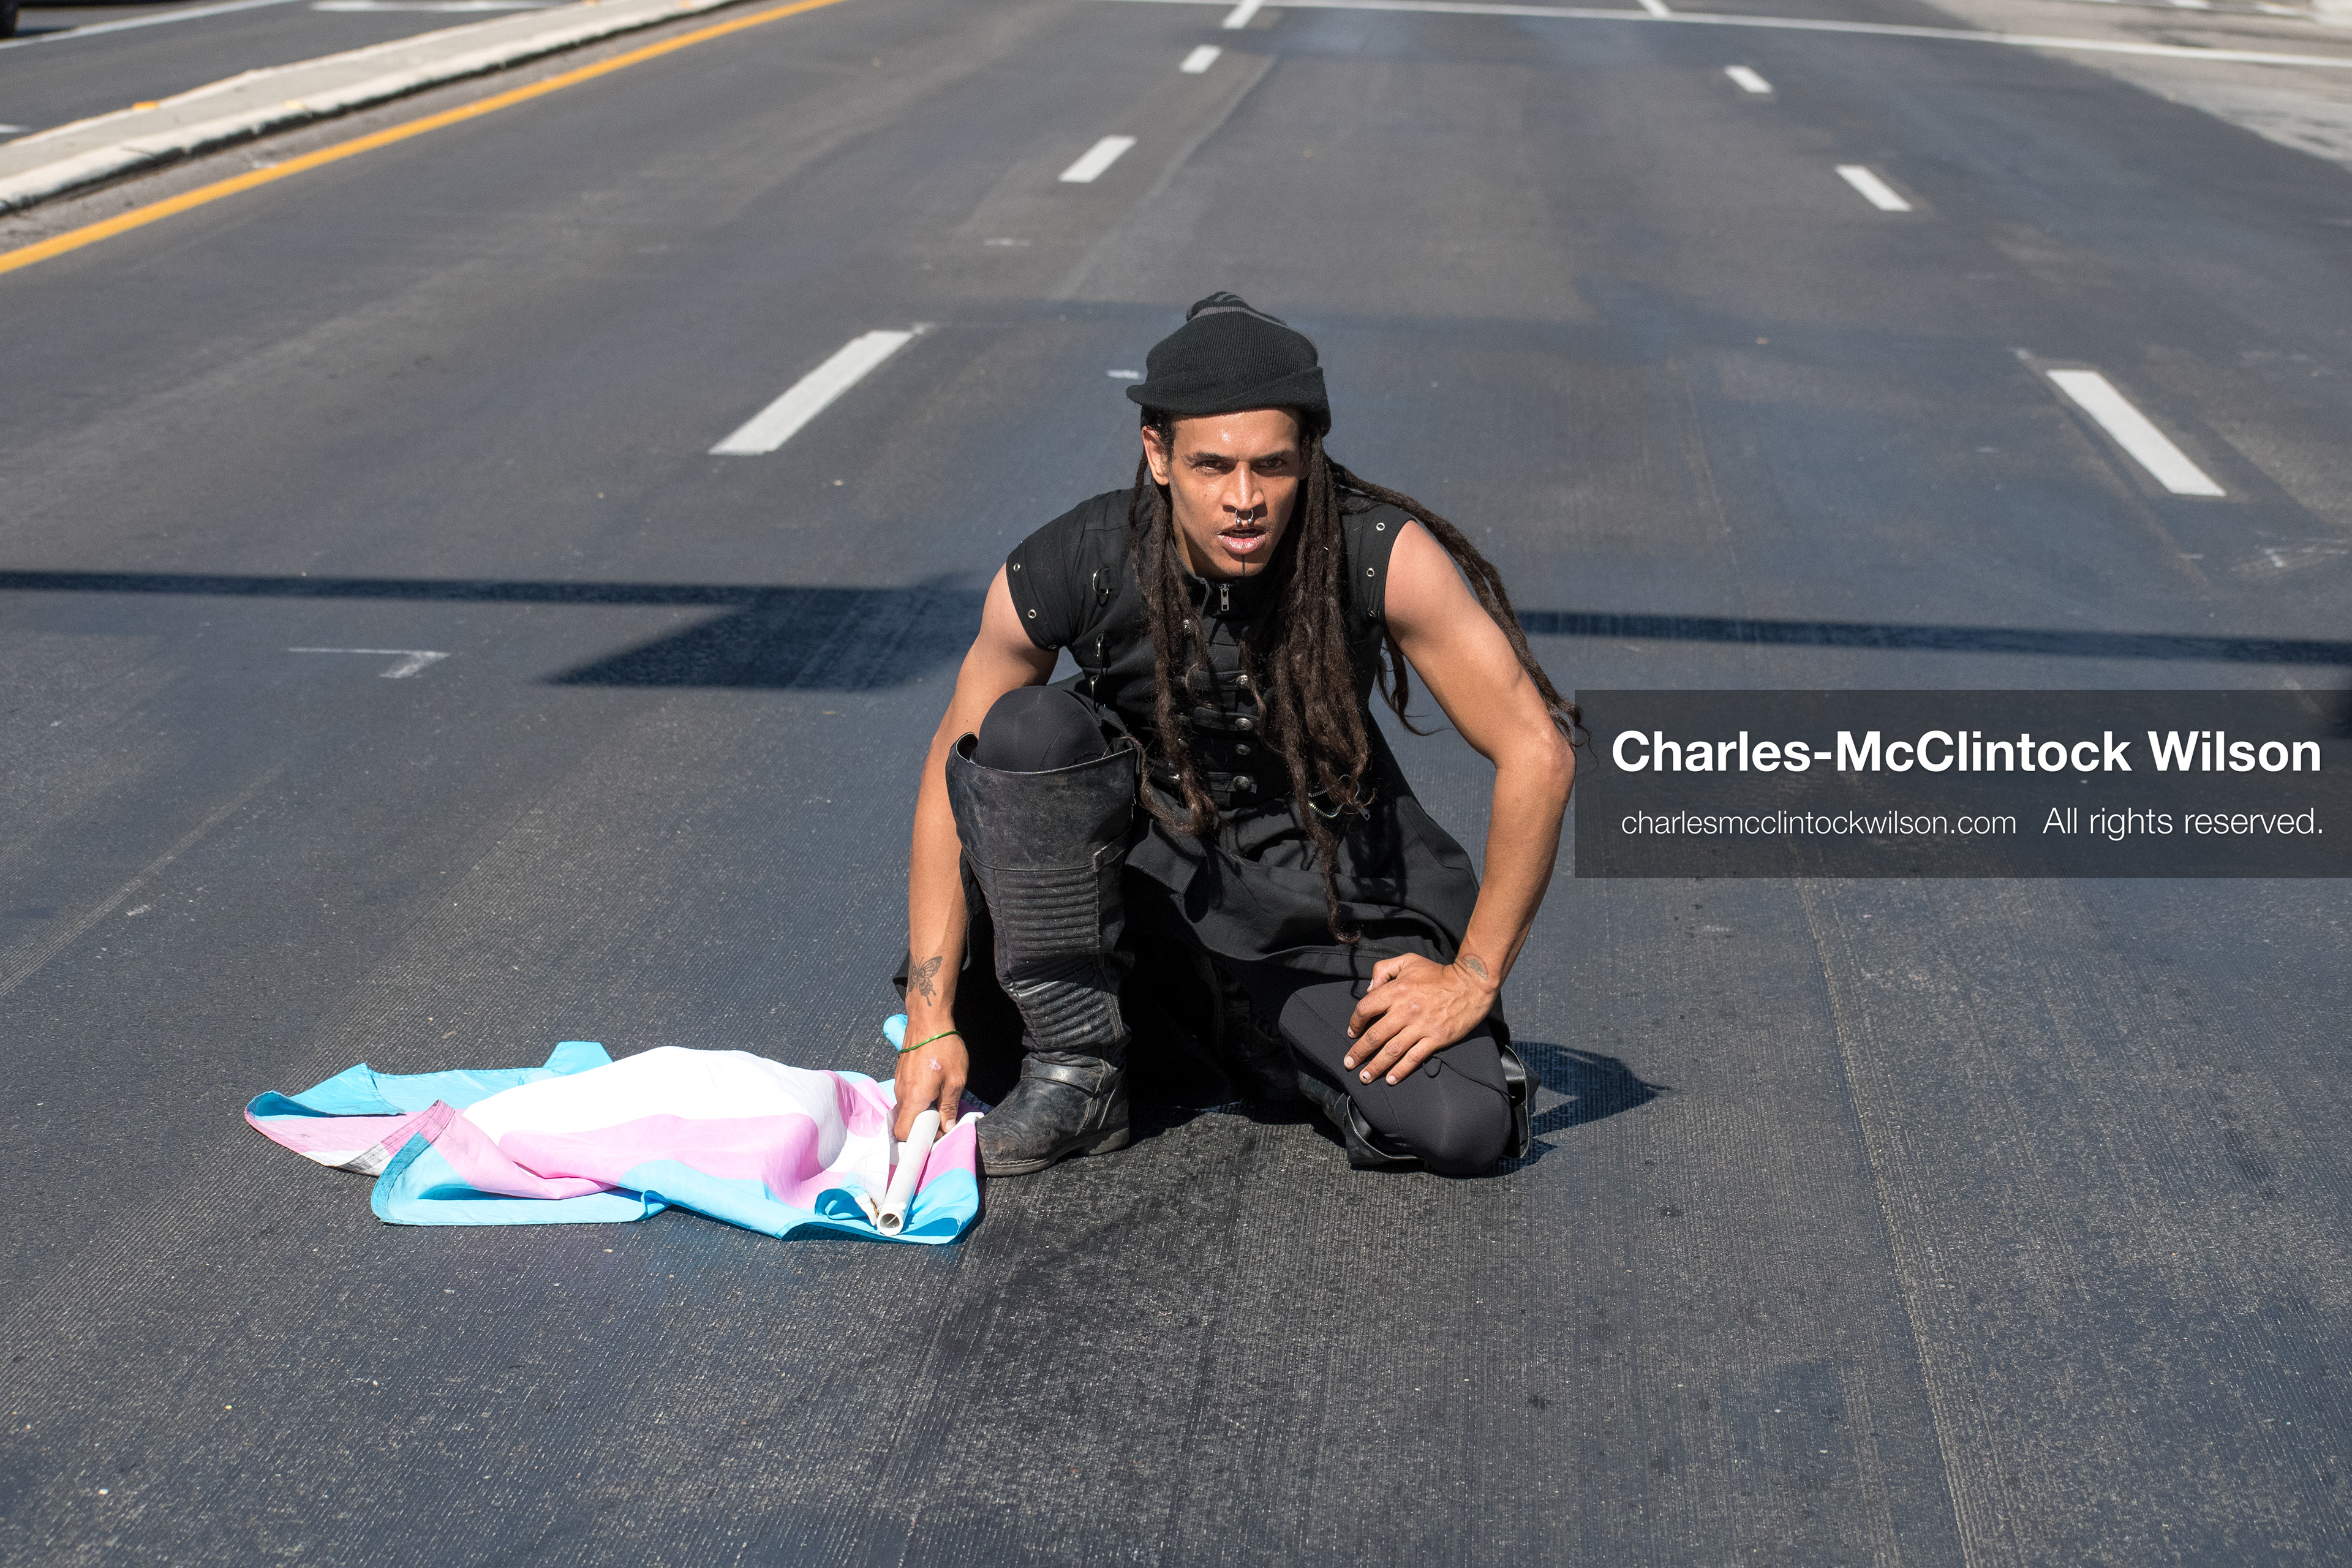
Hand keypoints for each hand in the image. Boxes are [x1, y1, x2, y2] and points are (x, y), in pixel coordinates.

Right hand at [892, 1025, 967, 1139]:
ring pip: (908, 1108)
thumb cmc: (943, 1048)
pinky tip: (935, 1087)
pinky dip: (920, 1098)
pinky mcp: (901, 1074)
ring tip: (942, 1099)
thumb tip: (947, 1127)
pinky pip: (908, 1094)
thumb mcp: (955, 1080)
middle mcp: (901, 1093)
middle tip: (944, 1118)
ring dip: (923, 1110)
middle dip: (924, 1125)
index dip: (920, 1139)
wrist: (928, 1020)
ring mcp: (899, 1082)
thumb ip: (949, 1107)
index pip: (904, 1133)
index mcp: (914, 1098)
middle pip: (906, 1121)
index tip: (937, 1134)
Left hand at [1342, 953, 1498, 1085]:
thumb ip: (1383, 970)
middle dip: (1359, 1053)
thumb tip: (1369, 990)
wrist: (1470, 984)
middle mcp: (1405, 1010)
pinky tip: (1391, 1079)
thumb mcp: (1408, 961)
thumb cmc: (1437, 973)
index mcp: (1397, 990)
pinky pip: (1414, 1058)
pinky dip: (1401, 1070)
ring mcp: (1421, 1026)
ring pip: (1392, 1051)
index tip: (1352, 1033)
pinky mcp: (1436, 1038)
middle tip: (1349, 1063)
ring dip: (1376, 1066)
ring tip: (1365, 1077)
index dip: (1355, 1023)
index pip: (1365, 1008)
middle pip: (1375, 1036)